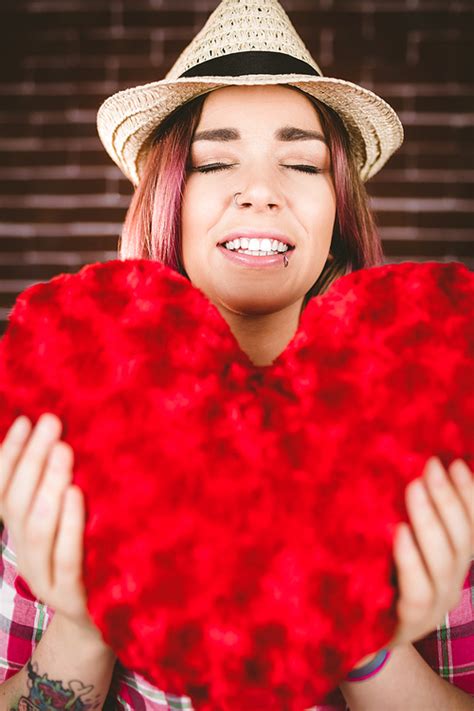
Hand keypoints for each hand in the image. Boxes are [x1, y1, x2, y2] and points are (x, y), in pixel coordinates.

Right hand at [0, 413, 97, 635]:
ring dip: (48, 484)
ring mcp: (44, 578)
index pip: (2, 491)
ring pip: (36, 529)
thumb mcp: (67, 525)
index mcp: (20, 535)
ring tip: (63, 450)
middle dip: (32, 459)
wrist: (96, 628)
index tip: (27, 420)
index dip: (10, 455)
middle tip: (52, 423)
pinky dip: (70, 524)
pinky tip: (77, 494)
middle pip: (16, 503)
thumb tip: (66, 440)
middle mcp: (23, 555)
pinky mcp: (71, 597)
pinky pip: (67, 558)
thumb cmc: (85, 563)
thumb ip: (61, 491)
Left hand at [350, 456, 472, 670]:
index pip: (473, 527)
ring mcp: (434, 607)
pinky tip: (400, 531)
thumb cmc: (378, 582)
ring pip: (443, 562)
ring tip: (415, 487)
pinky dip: (411, 558)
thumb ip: (407, 518)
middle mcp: (451, 584)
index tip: (455, 462)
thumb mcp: (397, 546)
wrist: (358, 639)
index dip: (470, 495)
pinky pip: (416, 590)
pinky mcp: (409, 623)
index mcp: (453, 564)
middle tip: (430, 466)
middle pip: (462, 539)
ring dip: (431, 519)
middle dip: (448, 498)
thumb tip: (408, 470)